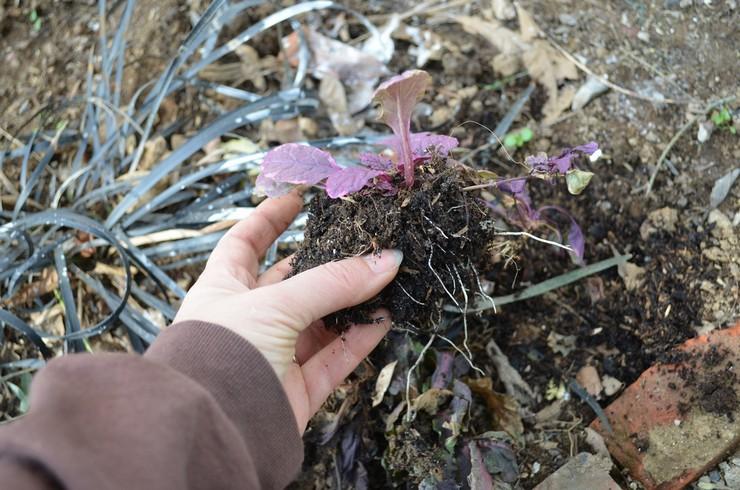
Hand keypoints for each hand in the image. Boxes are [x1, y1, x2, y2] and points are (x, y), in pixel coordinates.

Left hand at [174, 191, 400, 432]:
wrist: (215, 428)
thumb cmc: (223, 352)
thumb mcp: (275, 304)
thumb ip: (332, 283)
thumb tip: (388, 259)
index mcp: (222, 290)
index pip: (244, 243)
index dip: (269, 219)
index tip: (297, 199)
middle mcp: (247, 320)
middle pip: (292, 282)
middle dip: (327, 263)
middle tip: (362, 242)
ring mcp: (273, 355)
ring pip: (321, 321)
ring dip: (353, 301)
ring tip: (386, 276)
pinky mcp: (296, 390)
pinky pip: (335, 357)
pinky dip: (360, 338)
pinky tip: (386, 316)